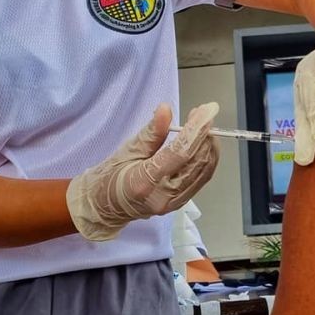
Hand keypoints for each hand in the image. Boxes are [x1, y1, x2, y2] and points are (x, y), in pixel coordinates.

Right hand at [67, 103, 219, 240]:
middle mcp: (162, 196)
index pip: (180, 152)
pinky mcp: (180, 204)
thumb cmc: (112, 175)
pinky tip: (203, 144)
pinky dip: (206, 159)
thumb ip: (151, 132)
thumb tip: (166, 109)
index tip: (208, 109)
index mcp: (144, 181)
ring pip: (203, 171)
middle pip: (196, 162)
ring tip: (204, 126)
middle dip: (205, 134)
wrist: (105, 206)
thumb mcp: (128, 149)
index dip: (197, 129)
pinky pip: (201, 179)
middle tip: (204, 114)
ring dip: (209, 145)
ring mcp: (173, 203)